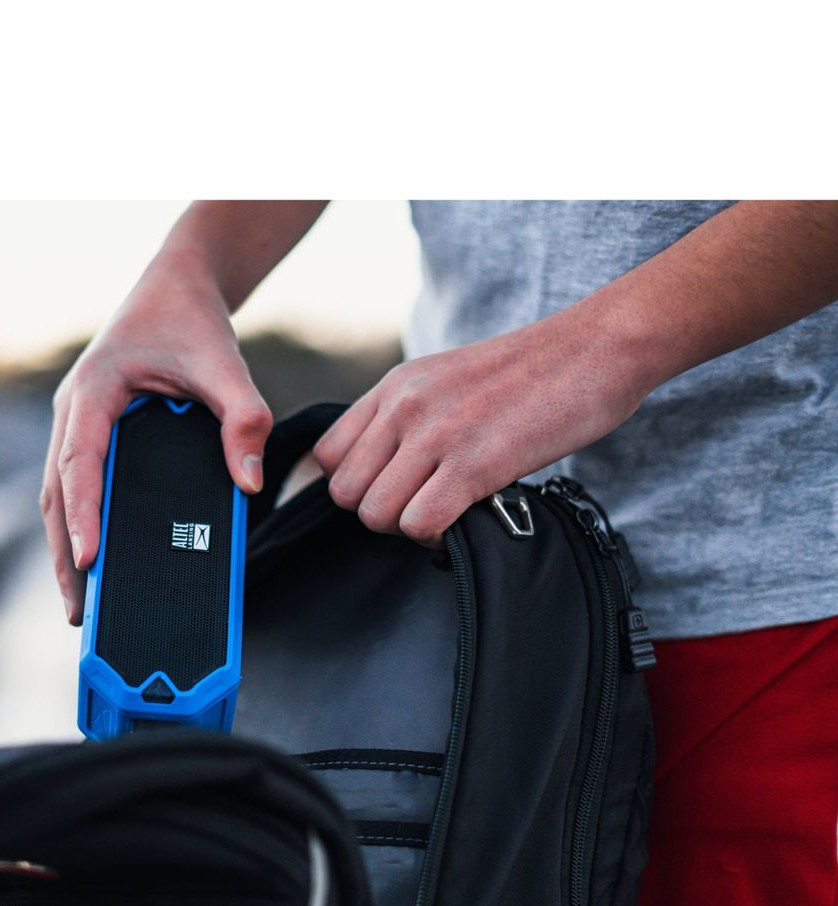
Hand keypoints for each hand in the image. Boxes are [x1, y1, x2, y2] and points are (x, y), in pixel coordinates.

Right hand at [41, 259, 271, 624]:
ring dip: (63, 546)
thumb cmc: (192, 321)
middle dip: (63, 552)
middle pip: (56, 492)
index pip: (80, 463)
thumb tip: (250, 484)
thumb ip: (243, 418)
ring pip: (58, 494)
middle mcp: (74, 411)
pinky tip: (94, 560)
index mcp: (94, 391)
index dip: (81, 514)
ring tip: (80, 602)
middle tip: (79, 609)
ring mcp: (76, 424)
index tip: (87, 560)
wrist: (175, 287)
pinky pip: (75, 486)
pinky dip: (78, 524)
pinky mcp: (90, 434)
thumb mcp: (223, 364)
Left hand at [312, 304, 654, 545]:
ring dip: (407, 527)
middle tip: (422, 506)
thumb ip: (407, 416)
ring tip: (445, 513)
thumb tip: (383, 470)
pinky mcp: (473, 464)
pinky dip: (435, 538)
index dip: (355, 485)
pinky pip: (419, 524)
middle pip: (345, 493)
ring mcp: (436, 434)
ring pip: (375, 514)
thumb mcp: (447, 379)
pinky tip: (463, 521)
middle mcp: (405, 407)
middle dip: (379, 512)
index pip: (327, 455)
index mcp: (394, 386)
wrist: (597, 348)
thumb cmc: (532, 374)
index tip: (392, 490)